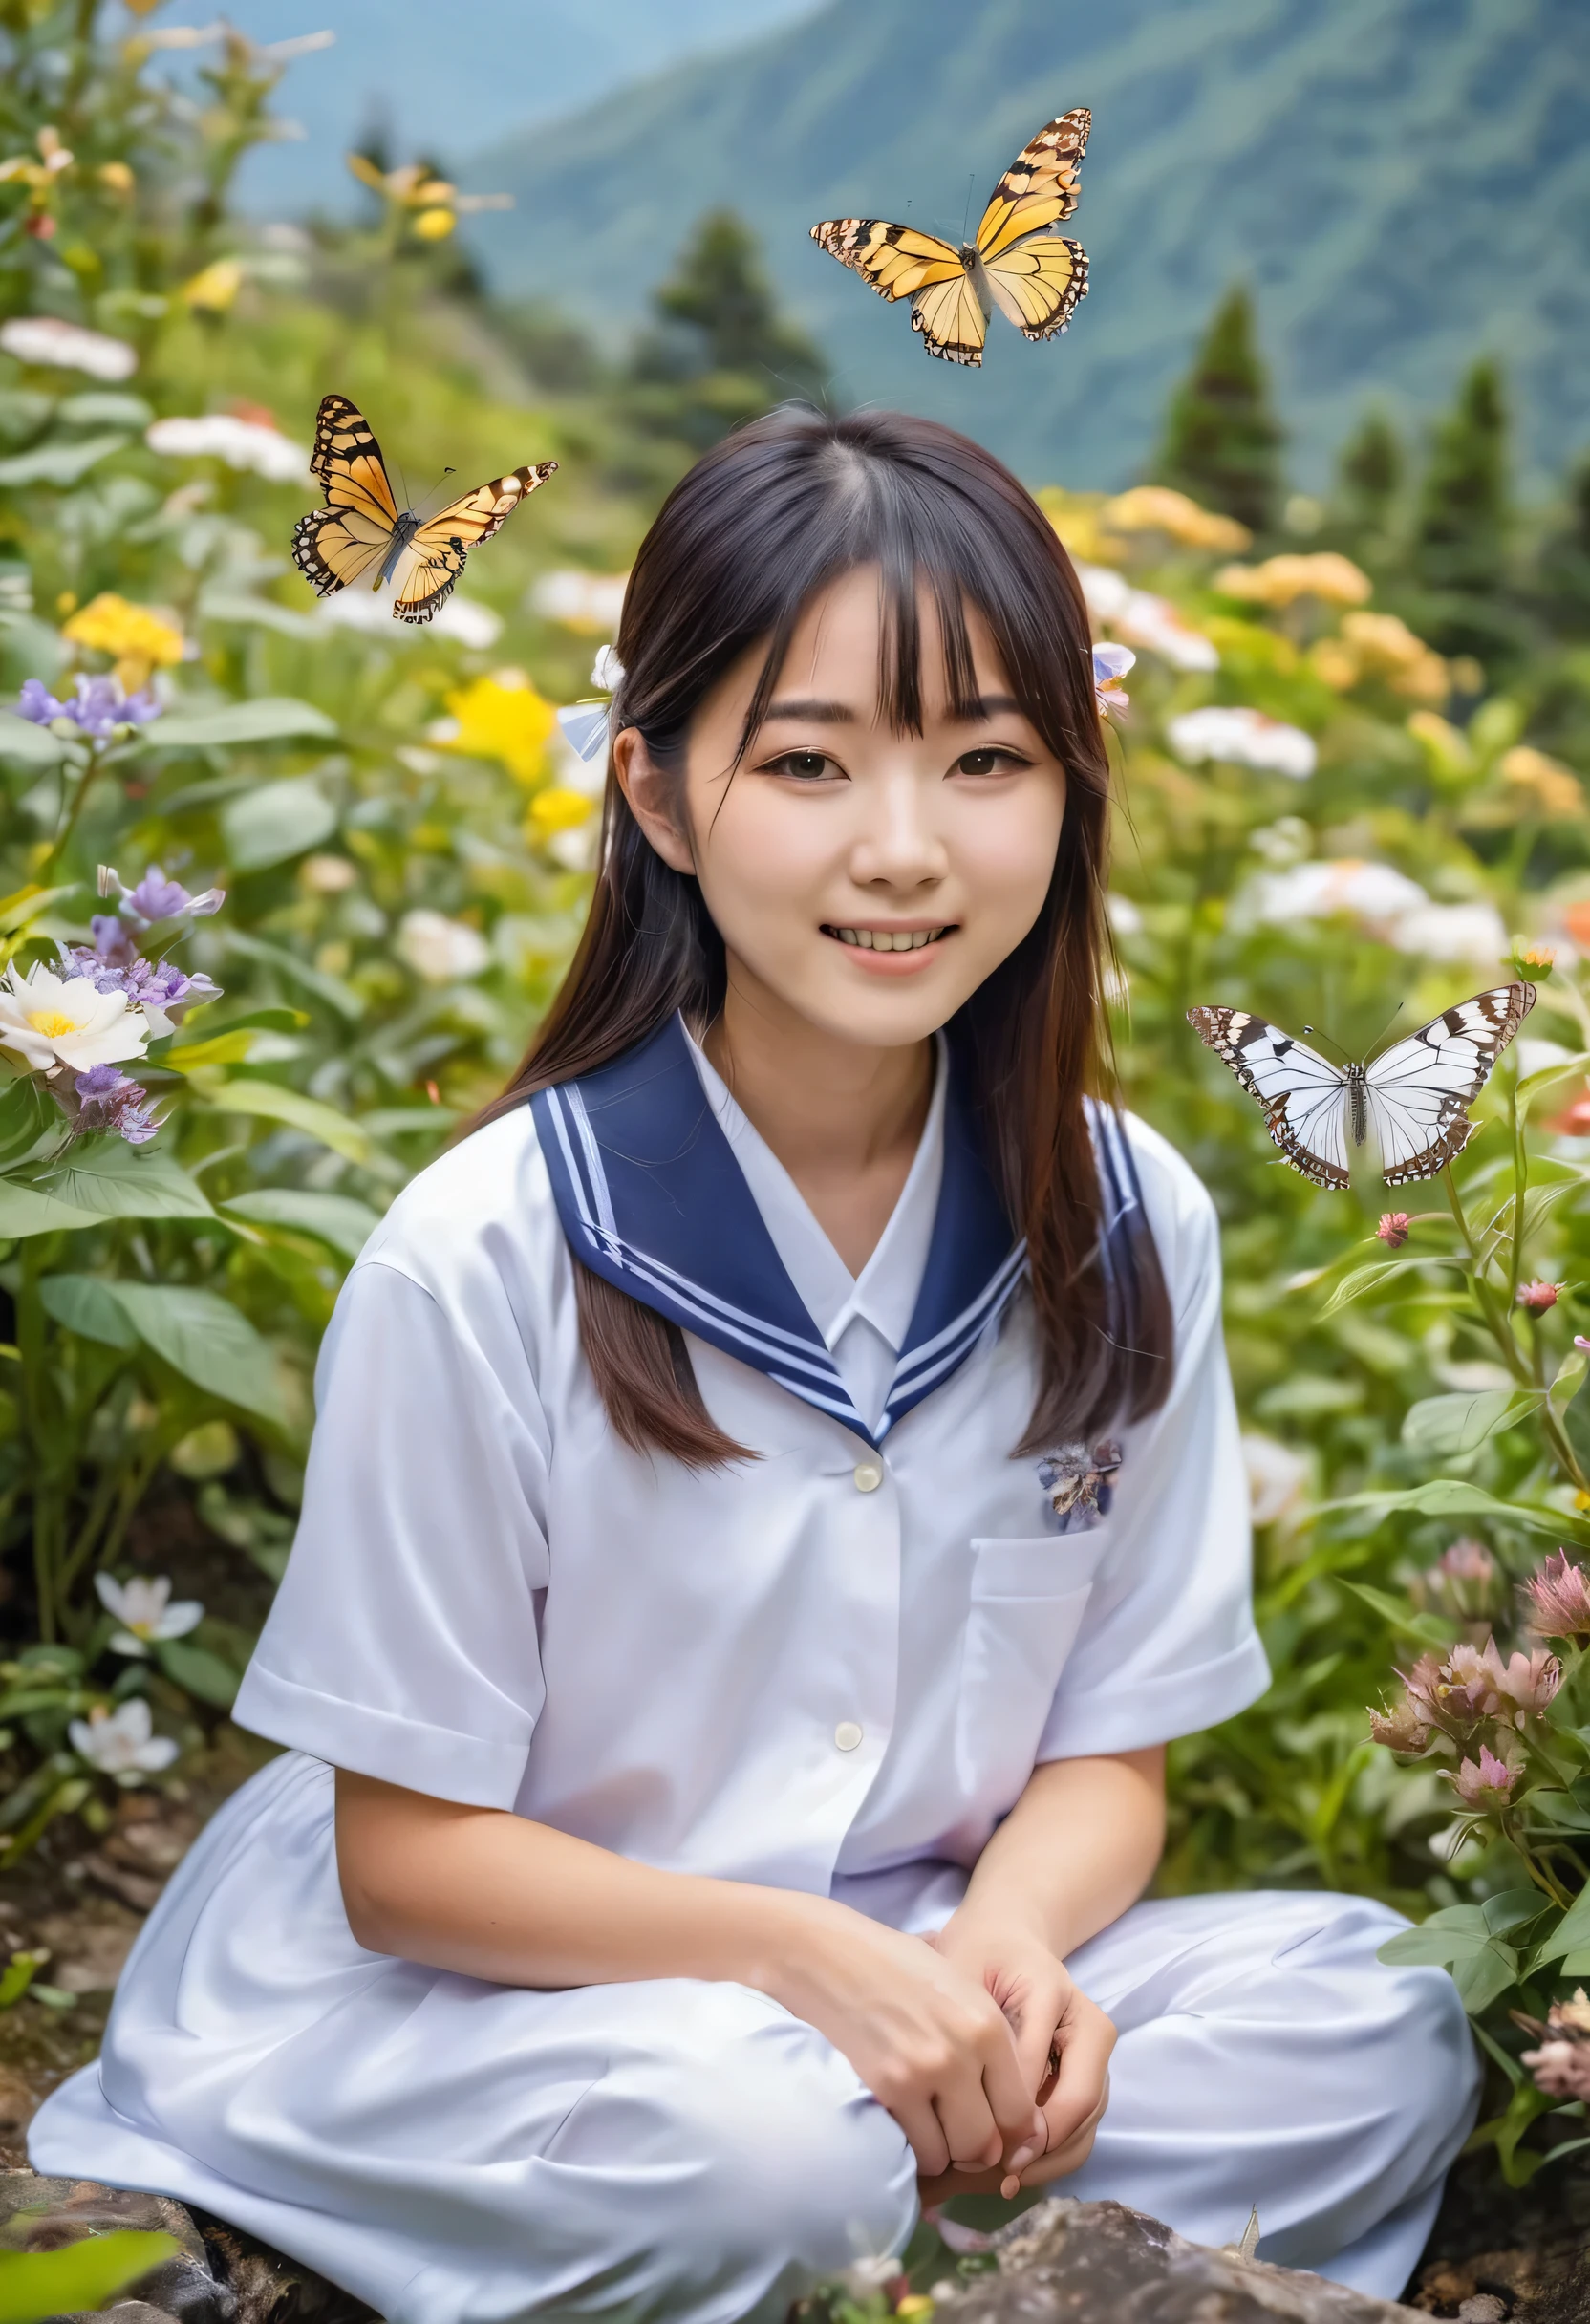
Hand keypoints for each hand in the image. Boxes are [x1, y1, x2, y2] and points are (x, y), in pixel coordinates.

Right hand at [769, 1897, 1047, 2181]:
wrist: (827, 1953)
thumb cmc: (894, 1966)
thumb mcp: (958, 1990)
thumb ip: (989, 2044)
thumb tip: (1016, 2117)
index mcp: (987, 2024)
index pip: (1021, 2112)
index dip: (1009, 2133)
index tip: (993, 2133)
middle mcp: (963, 2053)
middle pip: (989, 2143)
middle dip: (976, 2149)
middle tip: (957, 2135)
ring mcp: (923, 2073)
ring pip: (952, 2154)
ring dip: (943, 2150)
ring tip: (927, 2125)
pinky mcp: (885, 2089)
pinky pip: (915, 2149)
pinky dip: (912, 2148)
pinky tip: (903, 2122)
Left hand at [926, 1911, 1115, 2196]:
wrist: (1006, 1938)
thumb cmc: (975, 1955)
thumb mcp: (961, 1979)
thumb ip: (972, 2034)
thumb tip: (979, 2108)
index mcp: (1053, 1994)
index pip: (1037, 2069)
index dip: (1011, 2116)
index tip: (976, 2148)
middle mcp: (1088, 2025)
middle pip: (1080, 2103)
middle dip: (1039, 2148)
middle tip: (996, 2176)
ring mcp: (1096, 2054)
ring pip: (1086, 2123)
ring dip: (1047, 2160)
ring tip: (1001, 2181)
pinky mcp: (1092, 2076)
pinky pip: (1081, 2127)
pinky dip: (1052, 2155)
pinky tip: (1013, 2170)